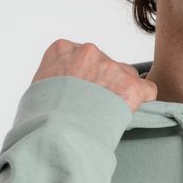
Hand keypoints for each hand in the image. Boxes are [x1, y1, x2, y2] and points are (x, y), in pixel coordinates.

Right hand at [31, 39, 157, 112]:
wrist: (54, 133)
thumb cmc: (38, 118)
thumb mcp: (36, 90)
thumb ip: (53, 81)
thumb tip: (58, 93)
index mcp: (62, 49)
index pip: (82, 57)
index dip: (84, 79)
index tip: (80, 95)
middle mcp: (88, 52)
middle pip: (105, 65)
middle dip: (103, 85)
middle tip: (94, 109)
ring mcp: (111, 67)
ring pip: (126, 77)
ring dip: (120, 94)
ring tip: (106, 116)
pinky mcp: (130, 86)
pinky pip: (147, 90)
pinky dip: (141, 103)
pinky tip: (126, 116)